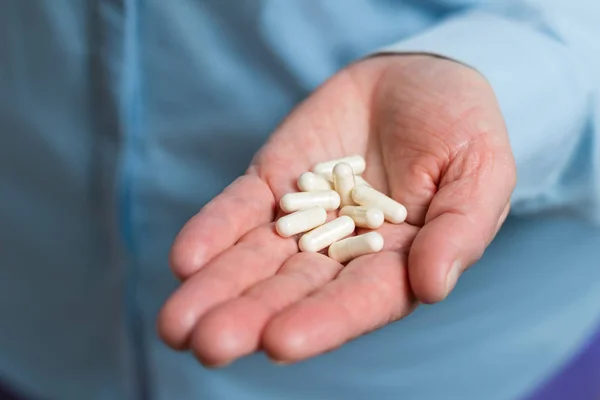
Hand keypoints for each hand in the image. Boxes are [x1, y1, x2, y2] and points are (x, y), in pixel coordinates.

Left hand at [157, 55, 515, 365]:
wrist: (418, 80)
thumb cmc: (462, 129)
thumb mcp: (482, 171)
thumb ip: (461, 229)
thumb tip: (434, 286)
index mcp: (398, 262)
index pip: (359, 301)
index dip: (323, 321)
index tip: (281, 341)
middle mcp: (342, 252)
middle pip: (293, 291)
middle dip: (250, 318)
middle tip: (207, 344)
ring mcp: (302, 219)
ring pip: (254, 261)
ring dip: (216, 290)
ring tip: (176, 325)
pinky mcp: (273, 183)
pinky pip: (239, 210)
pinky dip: (213, 232)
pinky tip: (185, 260)